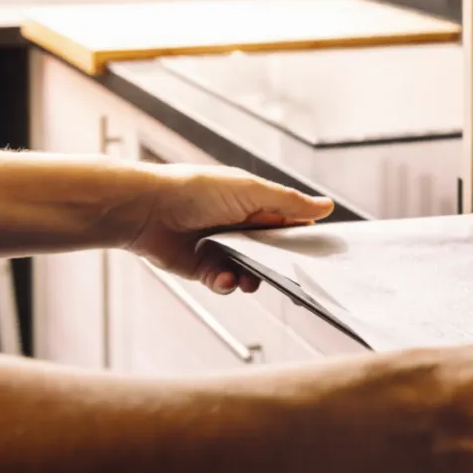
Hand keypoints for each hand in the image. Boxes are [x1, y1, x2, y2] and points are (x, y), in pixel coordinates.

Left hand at [127, 164, 332, 293]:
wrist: (146, 209)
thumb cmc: (195, 190)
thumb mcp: (252, 191)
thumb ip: (290, 203)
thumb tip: (326, 205)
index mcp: (254, 204)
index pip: (289, 224)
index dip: (301, 238)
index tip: (314, 253)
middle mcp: (240, 227)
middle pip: (272, 253)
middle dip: (277, 265)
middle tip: (282, 271)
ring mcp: (222, 248)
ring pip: (251, 272)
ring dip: (252, 279)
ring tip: (247, 278)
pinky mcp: (203, 267)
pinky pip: (225, 282)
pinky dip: (227, 283)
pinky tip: (224, 276)